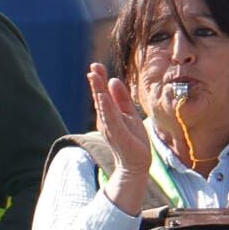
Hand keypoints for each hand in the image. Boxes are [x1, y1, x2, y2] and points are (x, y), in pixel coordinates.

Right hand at [87, 66, 158, 214]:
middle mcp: (106, 120)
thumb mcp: (129, 113)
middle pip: (100, 97)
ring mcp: (111, 127)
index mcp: (109, 113)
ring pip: (103, 106)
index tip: (95, 66)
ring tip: (94, 76)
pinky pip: (111, 119)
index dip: (99, 80)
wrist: (136, 163)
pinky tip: (103, 97)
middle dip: (96, 82)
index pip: (102, 94)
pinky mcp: (118, 134)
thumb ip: (121, 98)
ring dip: (98, 91)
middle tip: (93, 67)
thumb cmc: (132, 139)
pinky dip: (106, 107)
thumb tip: (113, 79)